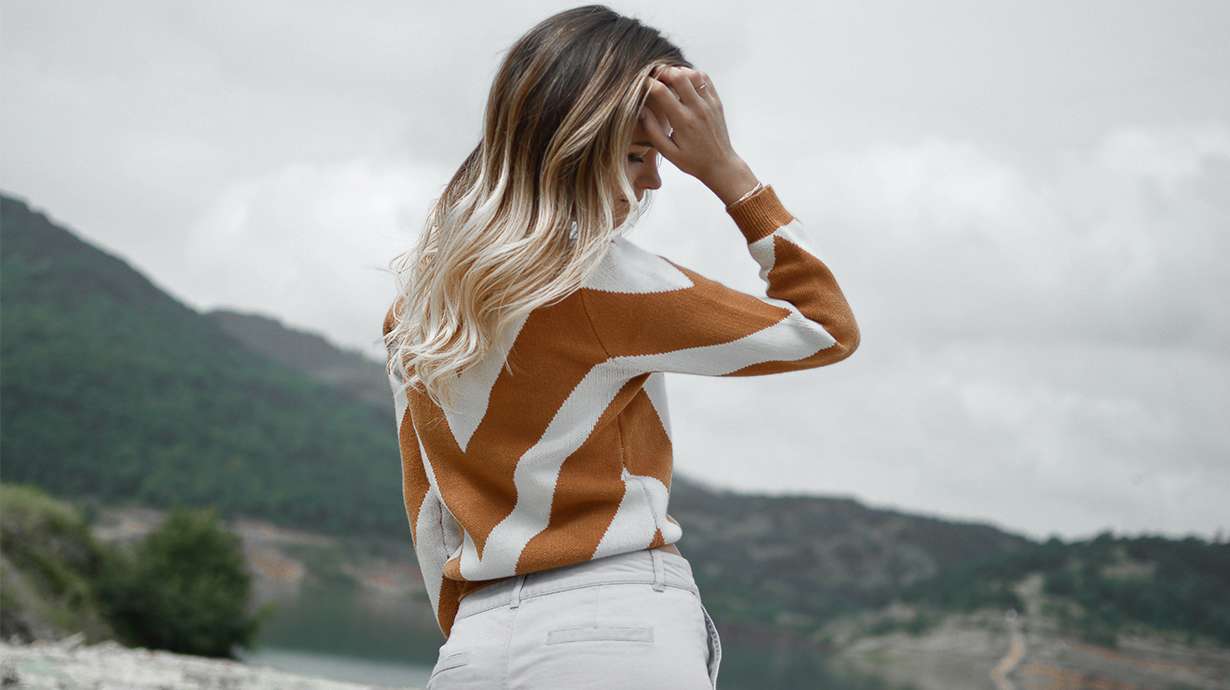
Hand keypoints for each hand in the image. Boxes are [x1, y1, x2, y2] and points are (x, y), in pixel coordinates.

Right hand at [640, 66, 744, 187]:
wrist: (720, 165)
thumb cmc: (692, 161)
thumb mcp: (667, 151)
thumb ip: (652, 130)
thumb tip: (641, 109)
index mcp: (683, 121)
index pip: (662, 92)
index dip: (648, 83)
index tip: (641, 84)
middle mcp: (697, 109)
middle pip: (678, 76)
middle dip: (663, 71)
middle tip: (654, 75)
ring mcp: (709, 103)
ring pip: (693, 74)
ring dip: (678, 71)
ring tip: (669, 77)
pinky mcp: (716, 102)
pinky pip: (705, 79)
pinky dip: (693, 75)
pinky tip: (685, 81)